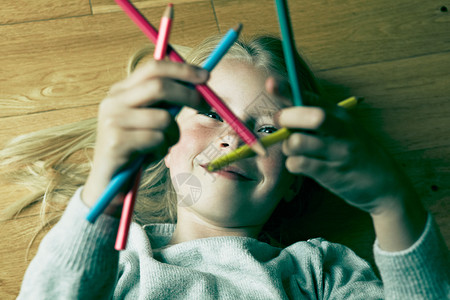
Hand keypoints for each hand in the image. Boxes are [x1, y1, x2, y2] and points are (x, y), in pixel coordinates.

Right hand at [82, 60, 208, 210]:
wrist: (109, 181)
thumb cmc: (136, 148)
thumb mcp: (149, 119)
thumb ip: (165, 101)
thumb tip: (197, 83)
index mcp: (120, 91)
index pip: (153, 68)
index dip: (182, 70)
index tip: (206, 76)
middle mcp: (112, 101)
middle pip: (160, 87)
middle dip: (188, 95)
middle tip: (205, 104)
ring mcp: (112, 121)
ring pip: (163, 118)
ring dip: (173, 134)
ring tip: (162, 145)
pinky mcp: (116, 142)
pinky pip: (157, 139)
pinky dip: (162, 149)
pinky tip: (150, 156)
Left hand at [267, 78, 417, 214]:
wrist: (386, 186)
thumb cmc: (356, 154)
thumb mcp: (344, 130)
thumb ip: (317, 120)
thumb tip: (281, 112)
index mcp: (341, 115)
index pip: (311, 97)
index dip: (288, 90)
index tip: (270, 83)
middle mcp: (341, 130)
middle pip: (309, 116)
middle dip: (286, 117)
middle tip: (280, 123)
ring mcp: (337, 152)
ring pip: (297, 142)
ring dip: (288, 147)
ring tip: (297, 151)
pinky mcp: (331, 174)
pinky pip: (298, 164)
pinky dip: (294, 164)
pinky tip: (304, 166)